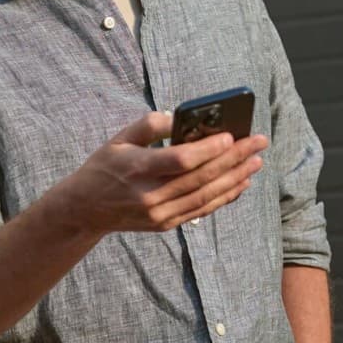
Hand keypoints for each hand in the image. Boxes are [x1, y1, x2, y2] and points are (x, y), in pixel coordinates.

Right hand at [48, 111, 268, 237]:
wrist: (85, 208)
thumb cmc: (104, 167)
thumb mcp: (118, 139)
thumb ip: (149, 126)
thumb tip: (181, 118)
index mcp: (136, 169)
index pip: (180, 160)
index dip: (209, 149)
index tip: (231, 136)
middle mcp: (150, 196)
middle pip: (201, 178)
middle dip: (234, 159)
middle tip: (257, 142)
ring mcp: (159, 214)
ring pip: (206, 196)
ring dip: (236, 178)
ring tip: (256, 162)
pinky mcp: (165, 224)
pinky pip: (201, 210)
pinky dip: (224, 197)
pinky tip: (240, 183)